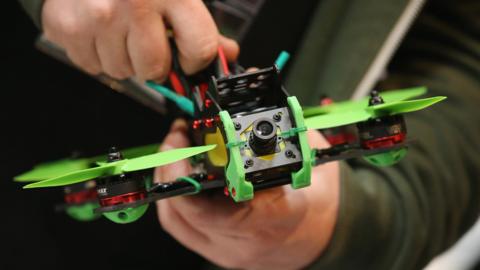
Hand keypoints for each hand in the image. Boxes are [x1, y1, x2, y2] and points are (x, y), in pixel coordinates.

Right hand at [42, 0, 238, 79]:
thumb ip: (201, 25)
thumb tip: (228, 53)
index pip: (199, 49)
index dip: (194, 60)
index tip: (186, 56)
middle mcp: (133, 4)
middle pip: (154, 68)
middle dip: (153, 62)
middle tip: (145, 39)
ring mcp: (97, 17)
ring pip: (121, 72)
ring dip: (123, 59)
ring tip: (118, 29)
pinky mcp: (67, 27)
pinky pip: (92, 67)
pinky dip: (97, 55)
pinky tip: (98, 30)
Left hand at [155, 120, 339, 269]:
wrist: (323, 239)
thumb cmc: (318, 202)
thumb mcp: (308, 157)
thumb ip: (276, 121)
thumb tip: (250, 80)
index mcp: (272, 218)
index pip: (218, 205)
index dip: (188, 172)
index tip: (185, 138)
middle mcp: (243, 241)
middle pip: (186, 212)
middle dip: (171, 167)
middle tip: (178, 135)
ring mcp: (226, 250)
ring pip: (175, 220)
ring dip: (167, 181)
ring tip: (175, 151)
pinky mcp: (216, 250)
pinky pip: (180, 226)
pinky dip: (173, 198)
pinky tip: (179, 176)